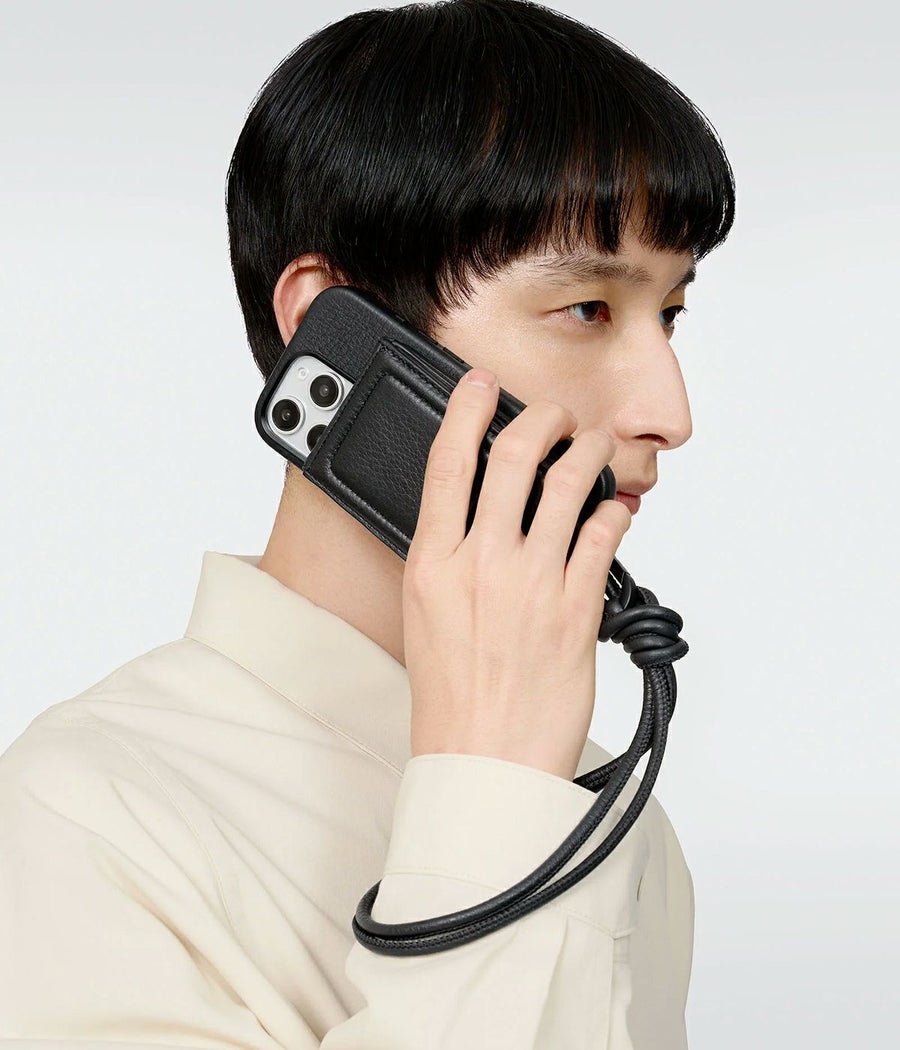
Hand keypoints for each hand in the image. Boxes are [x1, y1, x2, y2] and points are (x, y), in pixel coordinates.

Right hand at [402, 367, 631, 781]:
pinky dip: (615, 511)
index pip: (446, 464)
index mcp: (434, 564)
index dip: (465, 410)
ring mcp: (532, 584)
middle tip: (556, 415)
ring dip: (589, 452)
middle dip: (543, 419)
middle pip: (513, 456)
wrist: (483, 759)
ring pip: (568, 484)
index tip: (481, 384)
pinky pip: (603, 536)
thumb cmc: (452, 697)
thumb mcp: (425, 616)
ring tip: (596, 446)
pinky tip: (617, 509)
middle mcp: (481, 565)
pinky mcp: (577, 609)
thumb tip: (476, 514)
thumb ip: (448, 560)